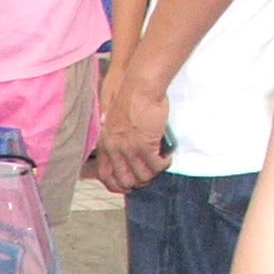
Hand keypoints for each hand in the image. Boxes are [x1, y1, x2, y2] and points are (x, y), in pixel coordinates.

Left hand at [94, 68, 171, 192]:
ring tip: (161, 166)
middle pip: (125, 180)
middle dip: (139, 182)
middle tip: (150, 177)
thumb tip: (119, 142)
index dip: (117, 185)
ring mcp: (129, 149)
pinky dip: (163, 165)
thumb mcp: (114, 120)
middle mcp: (114, 150)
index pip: (105, 175)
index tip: (128, 186)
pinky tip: (168, 159)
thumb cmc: (130, 97)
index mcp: (105, 145)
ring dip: (154, 174)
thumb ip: (114, 134)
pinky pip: (155, 165)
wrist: (139, 87)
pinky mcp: (145, 145)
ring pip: (142, 175)